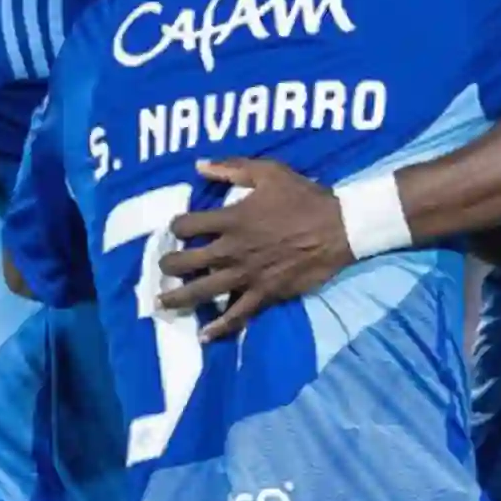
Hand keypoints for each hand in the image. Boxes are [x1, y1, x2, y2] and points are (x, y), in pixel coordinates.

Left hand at [156, 158, 353, 341]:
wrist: (338, 228)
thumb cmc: (303, 197)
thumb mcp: (268, 172)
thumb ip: (232, 167)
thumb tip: (198, 165)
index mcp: (231, 219)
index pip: (188, 225)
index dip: (176, 226)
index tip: (176, 228)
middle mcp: (232, 250)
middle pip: (187, 262)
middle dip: (169, 265)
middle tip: (163, 267)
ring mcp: (247, 275)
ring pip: (204, 291)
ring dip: (180, 298)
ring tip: (163, 303)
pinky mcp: (264, 294)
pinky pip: (237, 315)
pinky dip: (219, 328)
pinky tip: (203, 336)